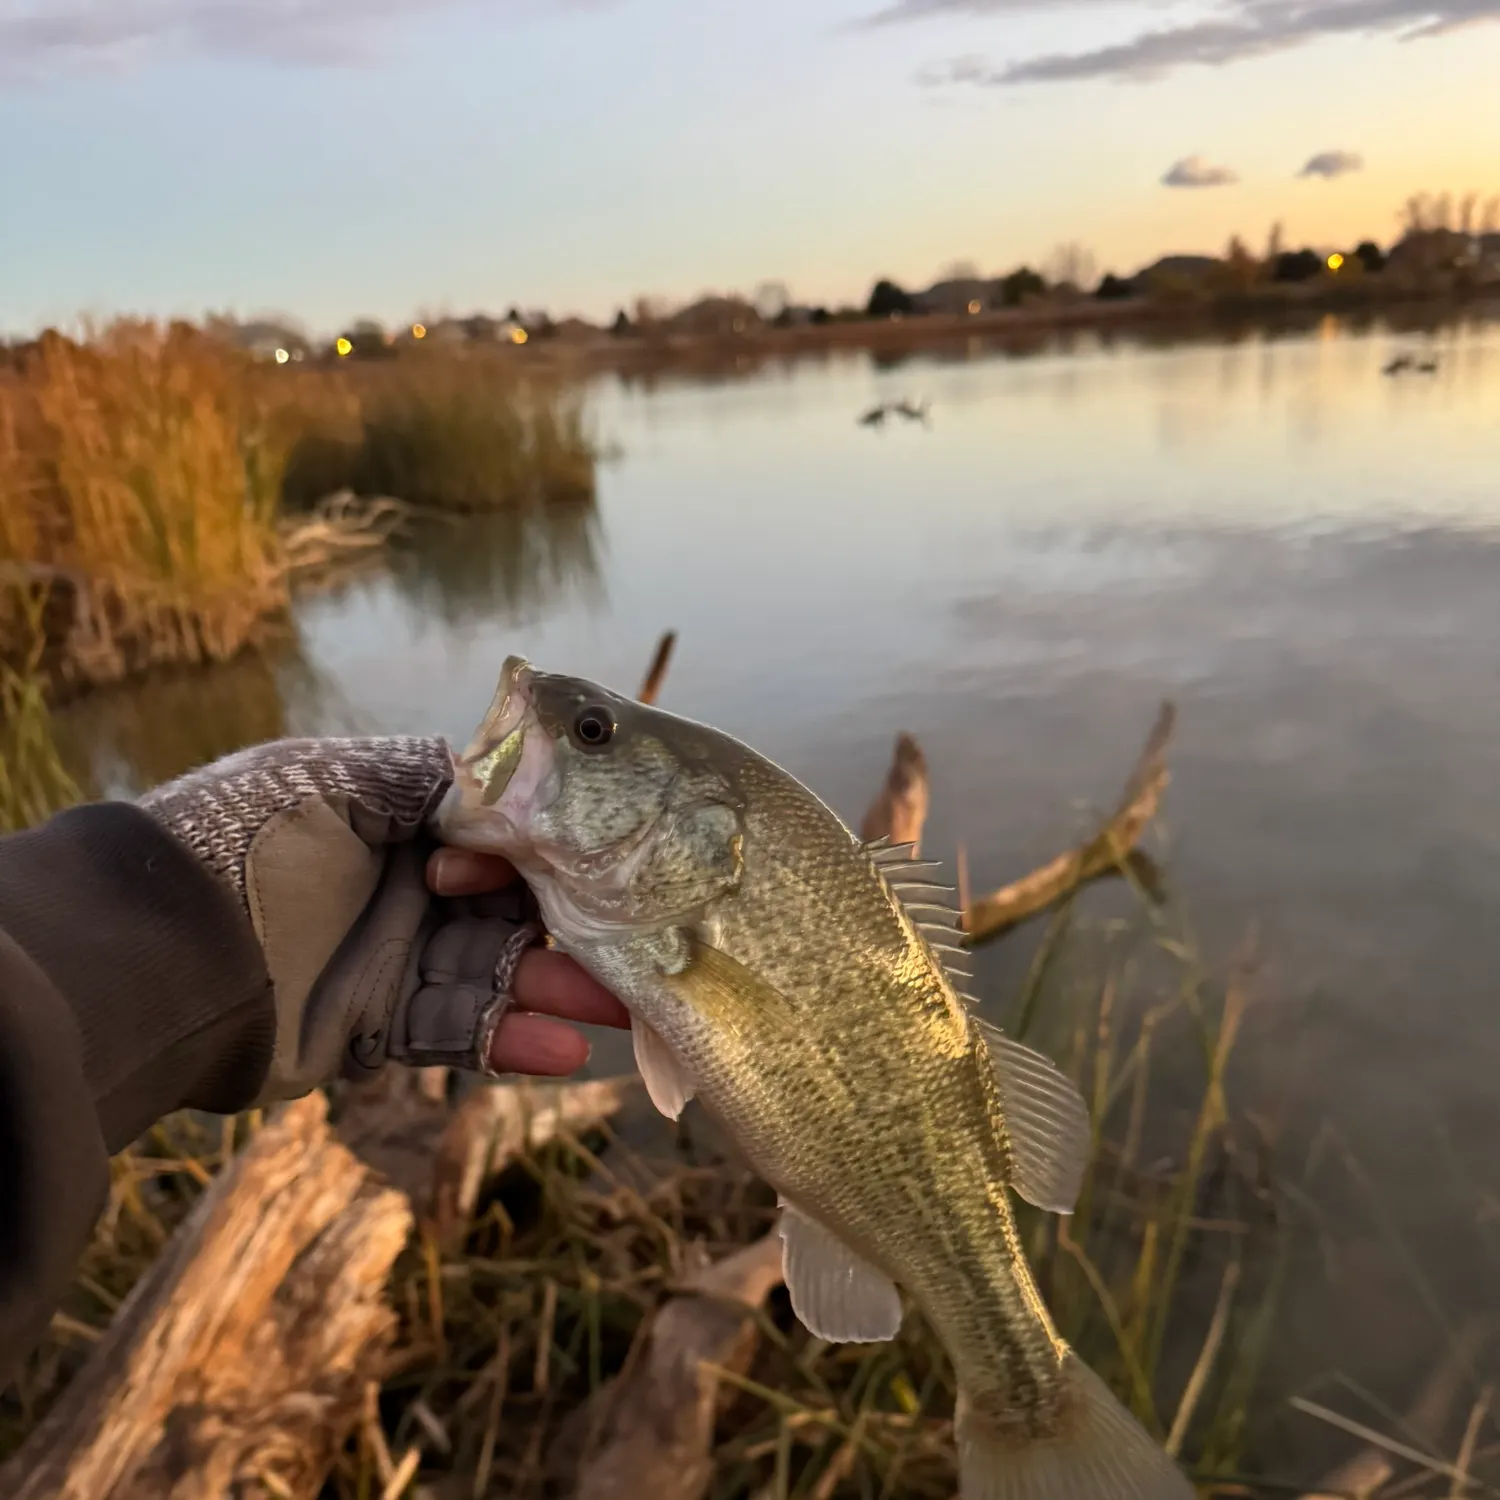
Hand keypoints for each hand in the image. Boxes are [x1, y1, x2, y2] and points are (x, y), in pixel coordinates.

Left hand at [136, 733, 630, 1103]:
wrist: (163, 953)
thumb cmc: (249, 843)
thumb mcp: (340, 780)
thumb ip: (431, 777)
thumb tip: (513, 768)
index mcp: (397, 822)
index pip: (498, 834)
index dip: (546, 845)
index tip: (592, 858)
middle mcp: (404, 888)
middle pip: (512, 908)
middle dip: (577, 924)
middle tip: (646, 942)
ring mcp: (395, 960)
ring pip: (499, 974)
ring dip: (559, 989)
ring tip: (626, 1009)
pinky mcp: (381, 1028)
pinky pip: (461, 1032)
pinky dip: (513, 1042)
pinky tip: (568, 1051)